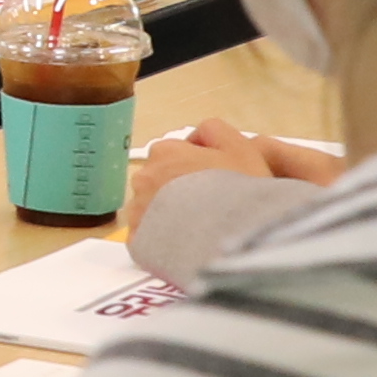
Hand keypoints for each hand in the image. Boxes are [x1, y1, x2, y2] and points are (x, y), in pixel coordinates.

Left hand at [126, 119, 339, 229]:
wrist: (233, 237)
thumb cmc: (238, 191)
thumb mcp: (239, 146)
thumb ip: (214, 130)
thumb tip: (196, 136)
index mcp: (165, 151)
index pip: (173, 154)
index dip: (194, 167)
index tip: (210, 182)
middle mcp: (144, 178)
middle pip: (158, 181)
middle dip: (176, 190)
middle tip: (205, 206)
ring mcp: (137, 212)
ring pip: (149, 210)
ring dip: (166, 216)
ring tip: (195, 228)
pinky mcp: (137, 243)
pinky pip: (146, 239)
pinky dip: (159, 241)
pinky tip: (183, 245)